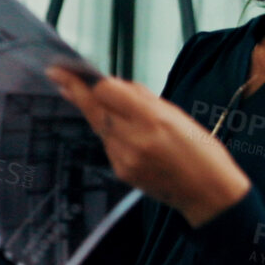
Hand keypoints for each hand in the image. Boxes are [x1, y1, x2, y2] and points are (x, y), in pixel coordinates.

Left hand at [46, 66, 251, 226]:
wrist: (209, 193)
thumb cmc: (200, 150)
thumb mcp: (178, 115)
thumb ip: (143, 99)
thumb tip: (113, 84)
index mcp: (153, 120)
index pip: (106, 93)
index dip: (94, 82)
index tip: (76, 70)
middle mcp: (134, 139)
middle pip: (93, 108)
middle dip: (74, 90)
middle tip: (56, 73)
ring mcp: (125, 158)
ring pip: (100, 126)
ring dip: (102, 114)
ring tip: (119, 112)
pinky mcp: (121, 171)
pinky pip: (109, 145)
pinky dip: (114, 135)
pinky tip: (132, 138)